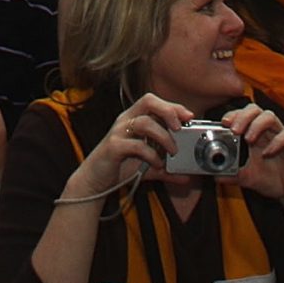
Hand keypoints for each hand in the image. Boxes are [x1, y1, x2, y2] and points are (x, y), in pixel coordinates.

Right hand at [65, 92, 191, 199]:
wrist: (94, 181)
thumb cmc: (119, 167)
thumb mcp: (147, 166)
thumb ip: (166, 170)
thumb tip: (187, 177)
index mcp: (133, 118)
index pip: (154, 101)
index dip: (172, 106)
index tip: (189, 116)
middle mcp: (125, 120)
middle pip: (148, 102)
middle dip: (168, 111)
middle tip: (180, 128)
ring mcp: (118, 132)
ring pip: (144, 122)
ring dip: (164, 137)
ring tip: (172, 152)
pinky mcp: (113, 147)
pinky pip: (135, 145)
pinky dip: (151, 155)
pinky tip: (157, 164)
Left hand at [222, 103, 283, 211]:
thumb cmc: (272, 180)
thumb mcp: (249, 179)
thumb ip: (233, 176)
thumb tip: (215, 177)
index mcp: (255, 135)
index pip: (243, 115)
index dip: (234, 114)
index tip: (223, 123)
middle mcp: (268, 132)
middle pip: (255, 110)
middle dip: (243, 116)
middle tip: (234, 129)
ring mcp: (282, 136)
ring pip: (270, 117)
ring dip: (257, 125)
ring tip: (248, 139)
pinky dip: (276, 142)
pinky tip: (267, 153)